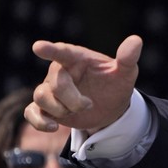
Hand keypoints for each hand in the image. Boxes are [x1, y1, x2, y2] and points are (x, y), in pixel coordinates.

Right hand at [25, 35, 142, 132]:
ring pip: (41, 97)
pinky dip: (39, 121)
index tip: (38, 47)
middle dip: (73, 99)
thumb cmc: (115, 84)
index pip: (62, 52)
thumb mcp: (125, 73)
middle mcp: (60, 71)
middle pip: (55, 84)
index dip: (51, 50)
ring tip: (76, 111)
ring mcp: (50, 89)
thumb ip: (127, 58)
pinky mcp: (46, 107)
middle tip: (89, 104)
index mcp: (77, 58)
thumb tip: (136, 40)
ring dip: (61, 110)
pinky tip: (53, 127)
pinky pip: (31, 112)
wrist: (111, 108)